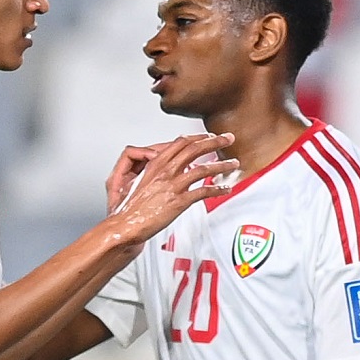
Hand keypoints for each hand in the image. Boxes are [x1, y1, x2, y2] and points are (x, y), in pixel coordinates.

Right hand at [101, 132, 237, 245]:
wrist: (126, 223)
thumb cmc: (133, 206)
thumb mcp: (144, 181)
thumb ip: (160, 173)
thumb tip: (175, 170)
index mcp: (156, 164)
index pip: (180, 142)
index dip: (197, 137)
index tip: (209, 135)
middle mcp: (165, 171)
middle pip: (194, 149)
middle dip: (215, 141)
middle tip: (228, 138)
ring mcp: (173, 185)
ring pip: (203, 168)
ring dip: (222, 164)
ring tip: (234, 163)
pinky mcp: (179, 201)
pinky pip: (204, 192)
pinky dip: (218, 189)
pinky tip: (225, 188)